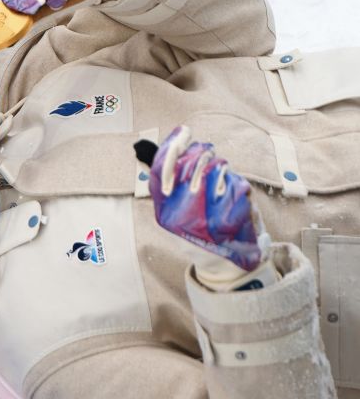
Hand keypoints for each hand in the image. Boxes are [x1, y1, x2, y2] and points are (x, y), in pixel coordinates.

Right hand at [149, 125, 264, 271]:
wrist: (225, 266)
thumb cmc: (197, 235)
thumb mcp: (172, 215)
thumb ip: (167, 187)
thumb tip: (168, 148)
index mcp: (164, 211)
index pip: (162, 169)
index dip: (171, 146)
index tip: (182, 131)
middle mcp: (184, 212)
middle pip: (191, 163)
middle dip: (201, 153)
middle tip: (206, 154)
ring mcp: (212, 212)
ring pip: (216, 168)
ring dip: (220, 167)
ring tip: (219, 180)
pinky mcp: (237, 212)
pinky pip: (235, 181)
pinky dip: (235, 182)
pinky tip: (232, 195)